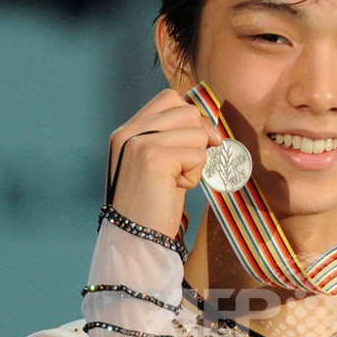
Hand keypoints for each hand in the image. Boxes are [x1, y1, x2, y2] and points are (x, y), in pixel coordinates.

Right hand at [108, 88, 222, 238]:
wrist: (136, 238)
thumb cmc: (153, 206)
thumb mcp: (161, 165)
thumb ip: (174, 140)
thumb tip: (210, 127)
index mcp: (126, 131)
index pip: (169, 98)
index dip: (193, 118)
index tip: (201, 144)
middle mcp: (128, 132)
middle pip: (186, 110)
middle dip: (199, 138)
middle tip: (189, 167)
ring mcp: (138, 142)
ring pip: (196, 131)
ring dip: (197, 160)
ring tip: (176, 181)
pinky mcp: (153, 157)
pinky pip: (197, 153)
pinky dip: (195, 175)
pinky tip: (176, 188)